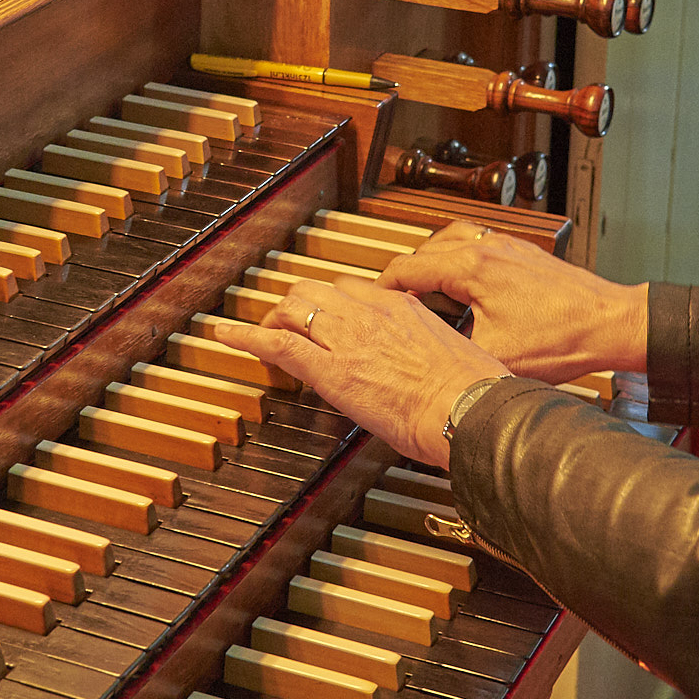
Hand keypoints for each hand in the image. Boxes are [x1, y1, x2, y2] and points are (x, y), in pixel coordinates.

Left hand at [207, 277, 507, 465]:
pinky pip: (278, 344)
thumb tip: (424, 358)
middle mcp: (371, 312)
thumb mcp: (452, 354)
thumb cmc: (473, 392)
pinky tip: (226, 334)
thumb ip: (427, 347)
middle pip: (318, 291)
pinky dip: (246, 336)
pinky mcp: (331, 370)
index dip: (333, 303)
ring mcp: (348, 339)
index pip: (353, 289)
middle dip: (298, 305)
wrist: (469, 409)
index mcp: (402, 306)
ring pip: (295, 309)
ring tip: (262, 330)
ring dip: (276, 319)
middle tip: (288, 322)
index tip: (328, 316)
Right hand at [375, 223, 649, 379]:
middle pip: (425, 249)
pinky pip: (478, 243)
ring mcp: (507, 247)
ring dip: (432, 260)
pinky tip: (463, 282)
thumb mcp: (494, 355)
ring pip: (452, 239)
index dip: (382, 288)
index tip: (370, 302)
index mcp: (471, 269)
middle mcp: (486, 249)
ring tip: (422, 286)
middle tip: (392, 298)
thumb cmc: (563, 340)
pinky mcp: (524, 253)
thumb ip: (451, 350)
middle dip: (404, 273)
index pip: (407, 267)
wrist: (609, 324)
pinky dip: (460, 258)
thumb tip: (423, 358)